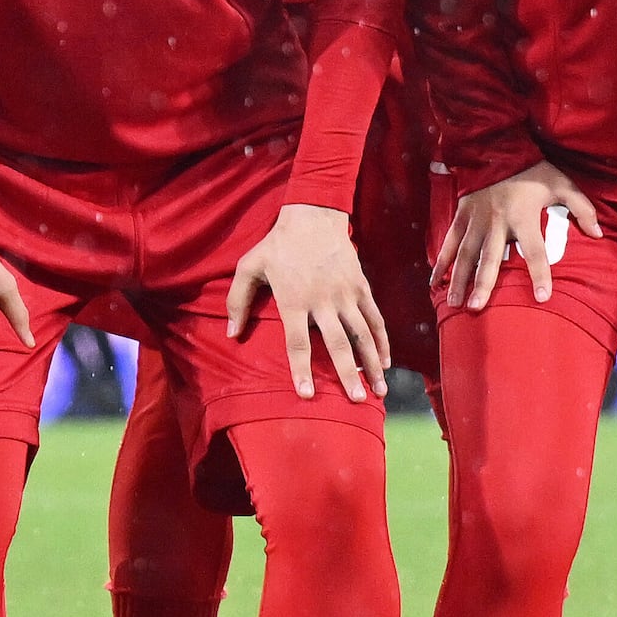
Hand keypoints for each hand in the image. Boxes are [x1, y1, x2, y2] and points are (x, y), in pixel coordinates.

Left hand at [227, 203, 388, 400]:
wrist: (313, 215)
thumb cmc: (278, 244)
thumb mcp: (250, 266)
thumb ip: (238, 300)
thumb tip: (231, 334)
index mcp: (294, 300)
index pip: (298, 343)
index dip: (301, 370)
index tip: (307, 395)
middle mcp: (323, 300)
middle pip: (337, 344)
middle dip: (346, 374)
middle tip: (355, 400)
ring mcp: (345, 294)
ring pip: (362, 334)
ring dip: (371, 363)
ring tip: (378, 390)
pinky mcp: (361, 286)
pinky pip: (375, 317)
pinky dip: (382, 340)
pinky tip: (385, 361)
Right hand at [435, 160, 601, 309]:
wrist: (496, 145)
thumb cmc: (532, 169)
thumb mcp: (562, 184)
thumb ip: (582, 208)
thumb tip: (599, 234)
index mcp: (523, 216)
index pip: (534, 251)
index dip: (540, 273)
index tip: (543, 297)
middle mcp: (497, 221)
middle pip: (490, 257)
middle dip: (483, 283)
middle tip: (478, 307)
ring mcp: (476, 219)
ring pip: (465, 253)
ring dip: (459, 278)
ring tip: (454, 302)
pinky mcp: (462, 215)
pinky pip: (449, 241)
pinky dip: (441, 261)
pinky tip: (434, 281)